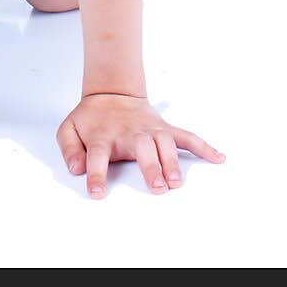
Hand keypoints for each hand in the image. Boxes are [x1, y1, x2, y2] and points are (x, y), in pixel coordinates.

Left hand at [56, 93, 224, 197]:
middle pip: (141, 147)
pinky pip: (186, 136)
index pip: (97, 155)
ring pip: (165, 142)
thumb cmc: (91, 119)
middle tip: (158, 188)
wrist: (112, 93)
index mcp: (103, 135)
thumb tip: (77, 169)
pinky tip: (218, 158)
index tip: (97, 192)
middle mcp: (129, 132)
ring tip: (177, 181)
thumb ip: (69, 148)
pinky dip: (203, 146)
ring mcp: (150, 130)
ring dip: (173, 161)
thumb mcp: (69, 128)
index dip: (95, 173)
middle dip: (151, 167)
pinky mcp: (164, 129)